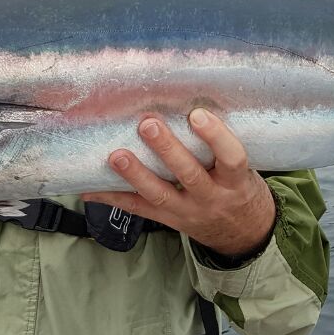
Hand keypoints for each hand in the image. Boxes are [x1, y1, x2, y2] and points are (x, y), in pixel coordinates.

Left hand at [82, 108, 275, 258]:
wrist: (243, 233)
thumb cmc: (238, 187)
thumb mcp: (243, 170)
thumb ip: (222, 147)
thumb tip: (188, 101)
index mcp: (235, 181)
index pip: (232, 158)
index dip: (216, 137)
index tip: (197, 114)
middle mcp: (212, 198)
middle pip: (190, 174)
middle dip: (167, 150)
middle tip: (148, 124)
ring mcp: (187, 212)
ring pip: (160, 194)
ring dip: (136, 174)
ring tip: (116, 155)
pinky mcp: (167, 220)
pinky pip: (138, 209)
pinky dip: (113, 197)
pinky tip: (90, 188)